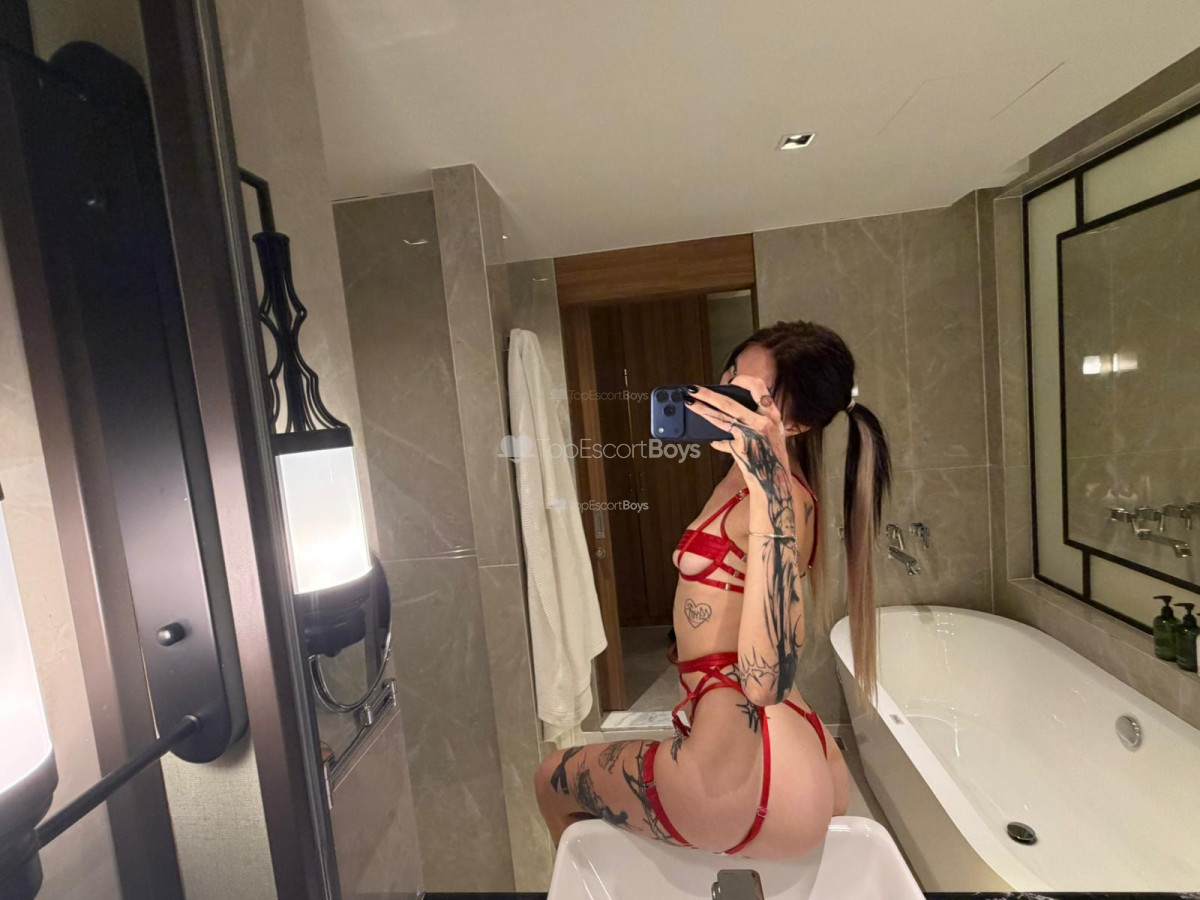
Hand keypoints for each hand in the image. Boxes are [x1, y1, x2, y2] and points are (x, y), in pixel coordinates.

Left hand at [686, 376, 790, 495]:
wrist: (775, 482)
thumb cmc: (770, 458)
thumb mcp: (771, 434)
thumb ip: (755, 421)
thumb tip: (729, 411)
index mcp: (773, 415)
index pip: (759, 386)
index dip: (742, 380)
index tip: (731, 380)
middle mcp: (765, 421)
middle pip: (730, 402)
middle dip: (708, 394)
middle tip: (693, 389)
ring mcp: (753, 434)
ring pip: (721, 417)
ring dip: (702, 409)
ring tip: (689, 404)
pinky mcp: (742, 447)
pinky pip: (721, 438)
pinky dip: (714, 440)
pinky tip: (707, 439)